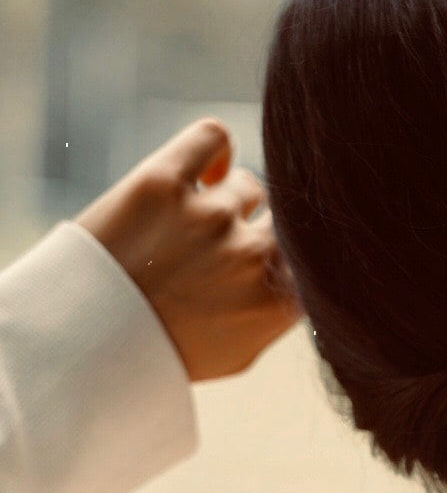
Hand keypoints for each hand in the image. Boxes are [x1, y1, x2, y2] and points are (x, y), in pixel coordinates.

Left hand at [75, 117, 302, 381]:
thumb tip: (304, 280)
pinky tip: (201, 173)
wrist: (84, 342)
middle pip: (286, 219)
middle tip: (224, 255)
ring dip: (229, 203)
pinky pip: (212, 137)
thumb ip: (278, 315)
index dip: (297, 257)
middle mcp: (252, 254)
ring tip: (194, 229)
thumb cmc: (164, 355)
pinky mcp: (163, 181)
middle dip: (263, 233)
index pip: (317, 258)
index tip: (274, 264)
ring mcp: (209, 215)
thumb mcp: (239, 354)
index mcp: (278, 302)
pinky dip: (214, 150)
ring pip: (248, 185)